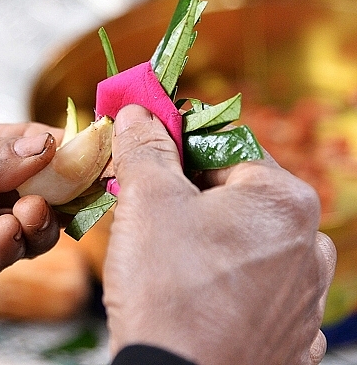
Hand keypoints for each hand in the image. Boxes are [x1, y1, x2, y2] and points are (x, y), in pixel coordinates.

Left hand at [0, 117, 62, 320]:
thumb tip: (44, 147)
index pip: (18, 144)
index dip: (57, 147)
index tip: (94, 149)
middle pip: (28, 189)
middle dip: (57, 187)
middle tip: (78, 187)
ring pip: (18, 227)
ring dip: (37, 219)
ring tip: (32, 211)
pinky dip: (7, 247)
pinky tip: (5, 234)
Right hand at [103, 105, 335, 364]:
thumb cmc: (167, 292)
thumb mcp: (147, 202)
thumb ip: (146, 148)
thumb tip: (139, 113)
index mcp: (283, 200)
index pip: (226, 142)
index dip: (178, 142)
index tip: (146, 150)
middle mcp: (308, 245)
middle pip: (237, 193)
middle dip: (189, 193)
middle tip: (146, 207)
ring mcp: (303, 294)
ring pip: (244, 241)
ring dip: (206, 237)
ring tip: (165, 257)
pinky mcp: (290, 334)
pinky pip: (253, 287)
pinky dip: (224, 281)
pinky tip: (193, 294)